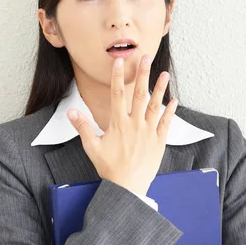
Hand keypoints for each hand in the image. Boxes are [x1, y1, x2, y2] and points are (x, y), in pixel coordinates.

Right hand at [66, 54, 177, 194]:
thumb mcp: (92, 147)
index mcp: (118, 124)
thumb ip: (82, 127)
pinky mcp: (159, 141)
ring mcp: (148, 132)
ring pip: (155, 106)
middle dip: (142, 74)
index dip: (118, 76)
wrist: (127, 186)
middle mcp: (135, 124)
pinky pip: (166, 123)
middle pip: (139, 94)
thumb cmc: (109, 167)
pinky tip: (174, 100)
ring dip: (160, 89)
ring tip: (164, 74)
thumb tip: (71, 112)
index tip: (119, 61)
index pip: (117, 94)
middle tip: (145, 57)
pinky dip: (170, 111)